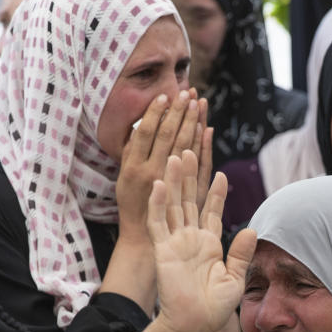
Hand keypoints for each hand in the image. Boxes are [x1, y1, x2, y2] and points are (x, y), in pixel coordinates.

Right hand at [114, 88, 208, 244]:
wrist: (142, 240)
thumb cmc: (132, 205)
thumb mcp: (124, 178)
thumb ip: (131, 153)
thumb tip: (140, 126)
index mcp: (132, 167)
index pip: (146, 134)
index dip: (156, 114)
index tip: (165, 96)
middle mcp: (152, 173)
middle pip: (168, 137)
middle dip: (178, 113)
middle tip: (187, 92)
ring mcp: (171, 184)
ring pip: (184, 148)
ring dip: (192, 123)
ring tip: (199, 102)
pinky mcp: (187, 195)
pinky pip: (197, 168)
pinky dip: (203, 148)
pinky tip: (208, 130)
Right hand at [132, 150, 255, 331]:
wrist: (195, 324)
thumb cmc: (215, 307)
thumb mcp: (235, 278)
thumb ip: (241, 253)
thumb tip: (251, 229)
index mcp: (209, 244)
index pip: (212, 211)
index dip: (216, 193)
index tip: (221, 174)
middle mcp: (191, 239)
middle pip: (190, 200)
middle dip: (191, 176)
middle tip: (191, 149)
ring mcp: (175, 242)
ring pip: (173, 205)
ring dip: (175, 181)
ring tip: (177, 156)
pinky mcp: (162, 250)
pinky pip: (158, 223)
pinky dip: (159, 203)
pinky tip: (161, 184)